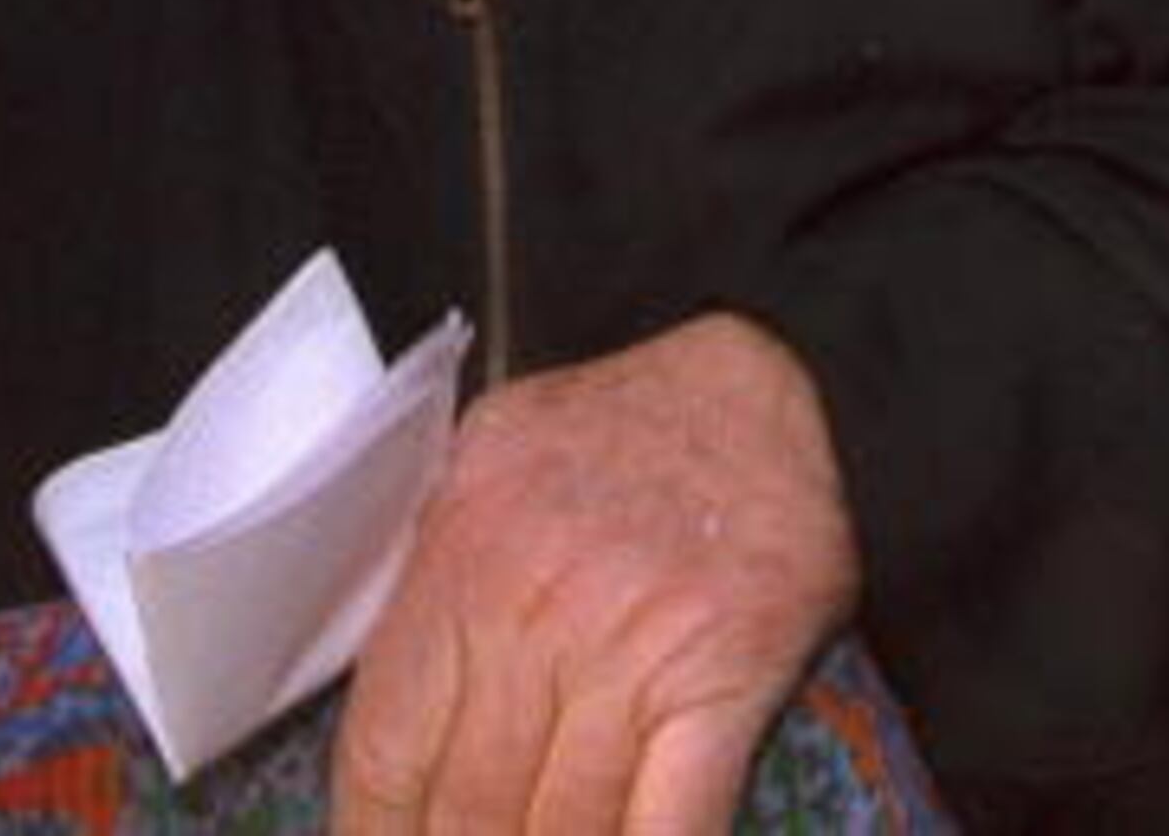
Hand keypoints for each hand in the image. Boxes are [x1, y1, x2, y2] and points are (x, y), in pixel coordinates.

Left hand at [334, 313, 860, 835]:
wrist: (790, 377)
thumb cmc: (633, 426)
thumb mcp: (494, 458)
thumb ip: (432, 577)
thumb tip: (396, 704)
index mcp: (465, 551)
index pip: (385, 747)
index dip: (377, 831)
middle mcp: (538, 608)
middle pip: (469, 806)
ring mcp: (633, 650)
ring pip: (564, 830)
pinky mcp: (724, 682)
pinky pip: (668, 826)